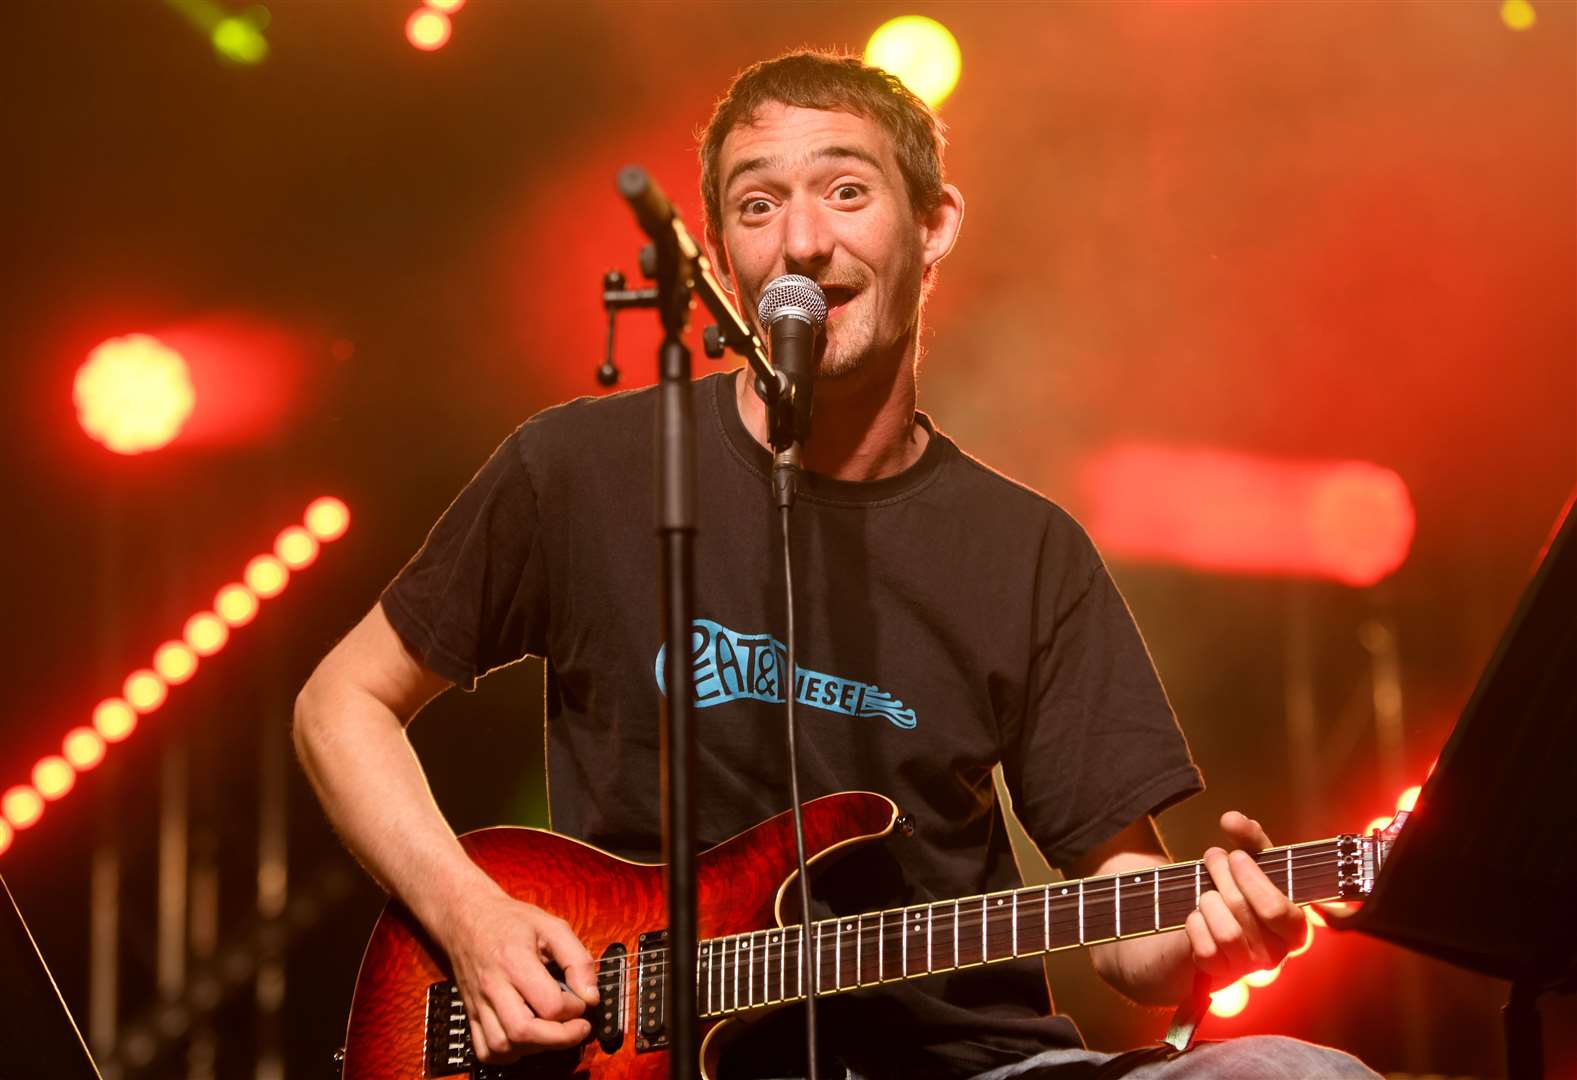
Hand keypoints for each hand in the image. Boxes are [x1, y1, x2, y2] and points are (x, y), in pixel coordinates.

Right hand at [440, 888, 599, 1063]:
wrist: (467, 918)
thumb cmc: (511, 921)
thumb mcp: (552, 926)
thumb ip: (577, 959)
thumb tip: (591, 996)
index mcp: (515, 961)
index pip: (549, 1004)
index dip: (574, 1008)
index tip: (581, 1000)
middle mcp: (493, 986)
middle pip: (523, 1032)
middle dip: (559, 1038)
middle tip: (578, 1028)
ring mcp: (478, 1003)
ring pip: (502, 1046)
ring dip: (534, 1047)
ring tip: (552, 1033)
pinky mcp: (471, 1014)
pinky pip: (485, 1050)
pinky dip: (507, 1054)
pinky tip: (526, 1040)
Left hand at [1183, 811, 1306, 987]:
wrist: (1203, 926)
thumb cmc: (1236, 890)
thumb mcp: (1250, 863)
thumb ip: (1249, 839)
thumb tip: (1233, 818)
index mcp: (1293, 928)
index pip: (1281, 911)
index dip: (1254, 879)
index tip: (1235, 855)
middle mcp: (1275, 953)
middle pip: (1246, 912)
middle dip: (1223, 877)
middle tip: (1213, 857)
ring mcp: (1247, 967)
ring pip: (1227, 932)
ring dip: (1208, 901)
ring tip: (1204, 888)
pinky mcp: (1219, 975)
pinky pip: (1204, 949)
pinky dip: (1195, 926)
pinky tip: (1196, 916)